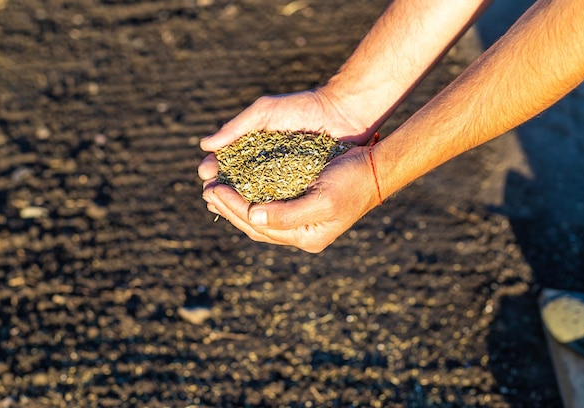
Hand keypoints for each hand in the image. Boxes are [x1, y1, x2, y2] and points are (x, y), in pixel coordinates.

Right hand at [198, 88, 374, 208]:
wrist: (343, 112)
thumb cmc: (303, 107)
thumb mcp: (265, 112)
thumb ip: (236, 127)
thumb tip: (204, 145)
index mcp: (252, 147)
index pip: (226, 163)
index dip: (214, 170)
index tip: (205, 175)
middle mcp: (264, 166)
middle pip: (236, 184)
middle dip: (221, 190)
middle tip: (209, 195)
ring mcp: (282, 180)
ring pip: (255, 197)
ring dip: (238, 204)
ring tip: (223, 206)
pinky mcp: (300, 190)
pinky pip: (279, 203)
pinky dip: (265, 208)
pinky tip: (254, 214)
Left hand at [201, 146, 380, 252]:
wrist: (377, 168)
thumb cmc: (353, 182)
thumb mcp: (323, 200)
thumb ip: (288, 214)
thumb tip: (252, 217)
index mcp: (306, 237)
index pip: (259, 227)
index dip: (233, 208)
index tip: (213, 190)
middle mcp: (301, 233)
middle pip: (255, 225)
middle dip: (228, 208)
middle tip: (206, 191)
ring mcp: (301, 220)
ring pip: (259, 217)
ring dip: (235, 204)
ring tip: (214, 190)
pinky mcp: (300, 204)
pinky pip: (268, 204)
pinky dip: (250, 195)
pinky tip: (237, 185)